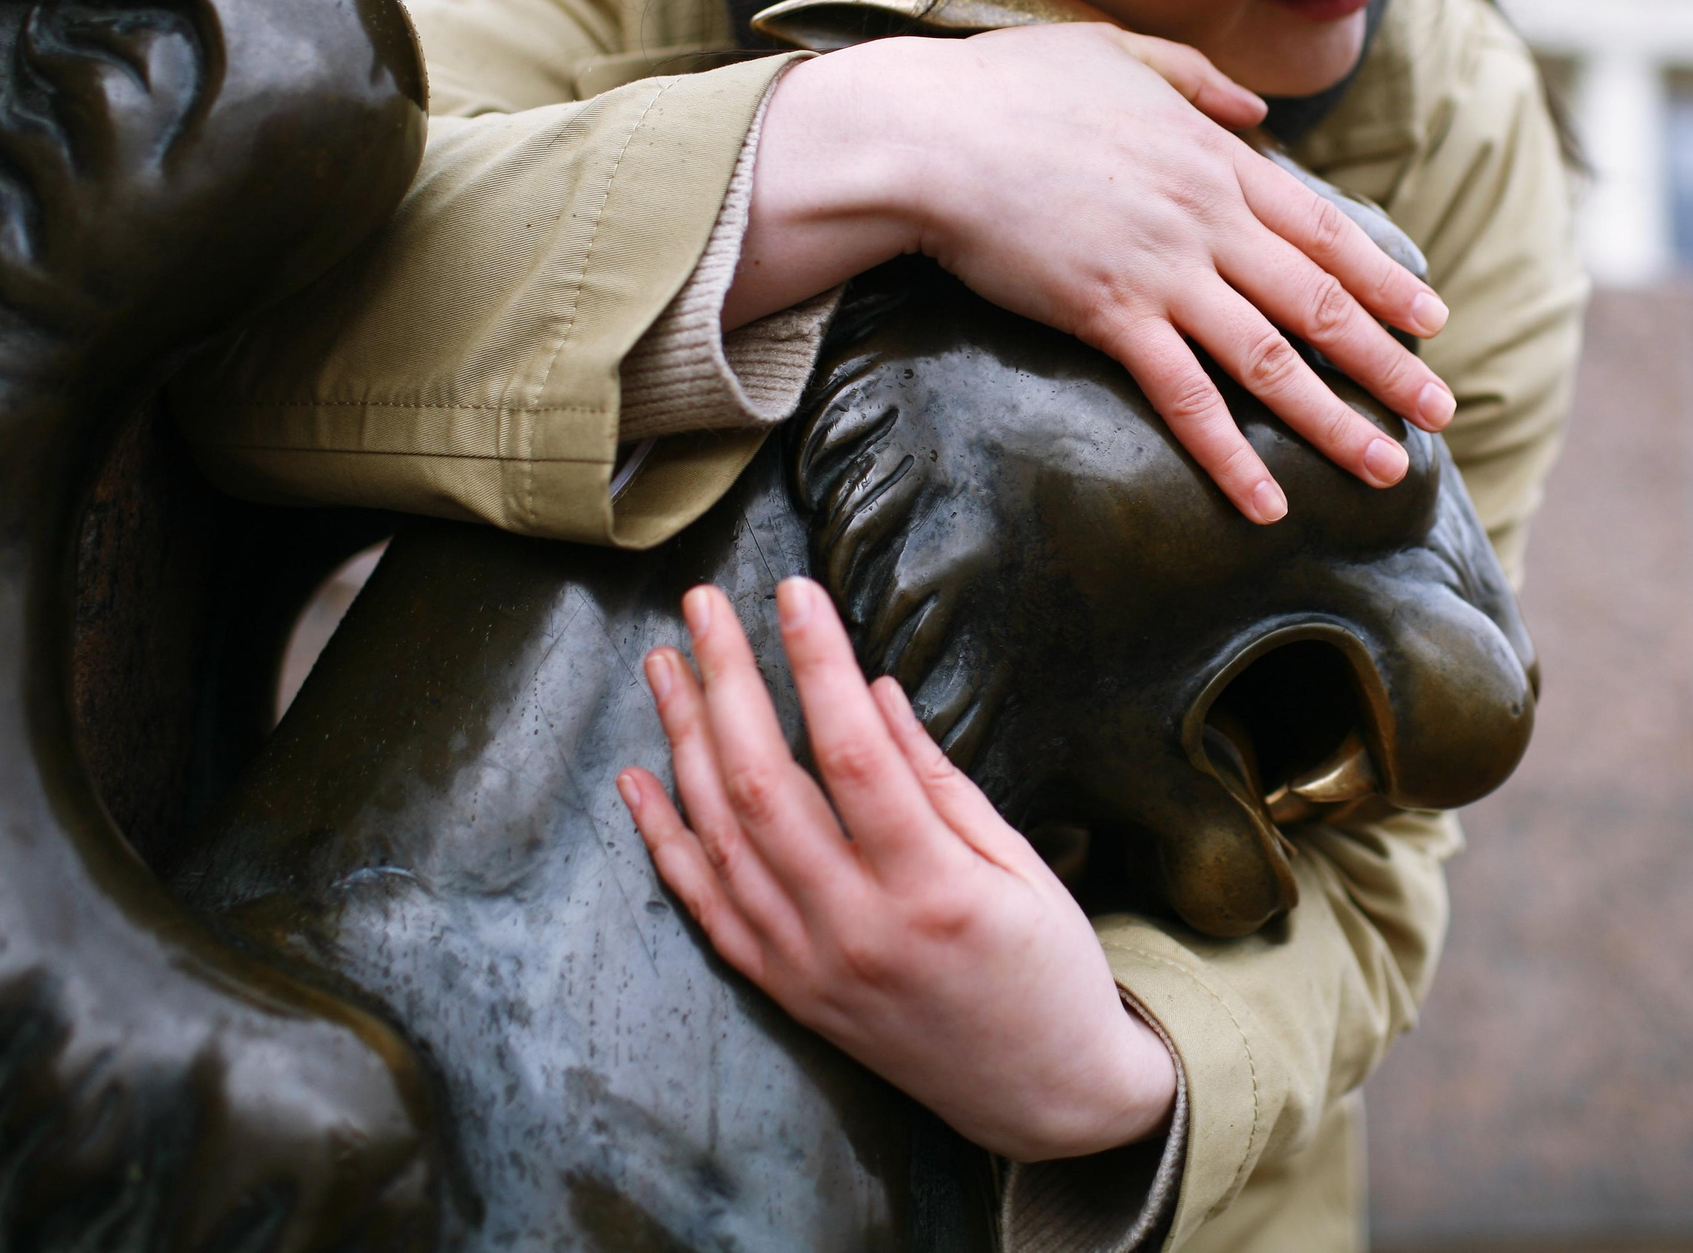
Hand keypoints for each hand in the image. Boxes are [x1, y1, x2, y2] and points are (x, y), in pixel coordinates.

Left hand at [617, 579, 1177, 1162]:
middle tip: (704, 605)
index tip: (796, 594)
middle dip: (728, 683)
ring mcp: (809, 967)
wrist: (1044, 1099)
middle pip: (765, 785)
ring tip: (665, 665)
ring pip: (722, 839)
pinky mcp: (787, 992)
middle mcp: (855, 931)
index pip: (854, 753)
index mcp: (931, 890)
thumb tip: (872, 694)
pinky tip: (640, 780)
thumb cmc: (1052, 972)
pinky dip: (666, 842)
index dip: (817, 664)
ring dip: (684, 743)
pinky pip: (707, 910)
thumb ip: (939, 780)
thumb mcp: (1021, 864)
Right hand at [728, 24, 1455, 523]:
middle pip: (1320, 303)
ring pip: (1274, 360)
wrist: (925, 134)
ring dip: (1337, 422)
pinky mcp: (1109, 315)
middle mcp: (1206, 218)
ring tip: (1387, 469)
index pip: (1323, 229)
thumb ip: (1195, 80)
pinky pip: (1185, 399)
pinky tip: (1267, 502)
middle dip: (1390, 364)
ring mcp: (1163, 270)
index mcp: (1213, 158)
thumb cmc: (1008, 87)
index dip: (1385, 279)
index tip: (1434, 318)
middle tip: (1442, 411)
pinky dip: (1231, 455)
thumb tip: (1252, 112)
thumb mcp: (1114, 51)